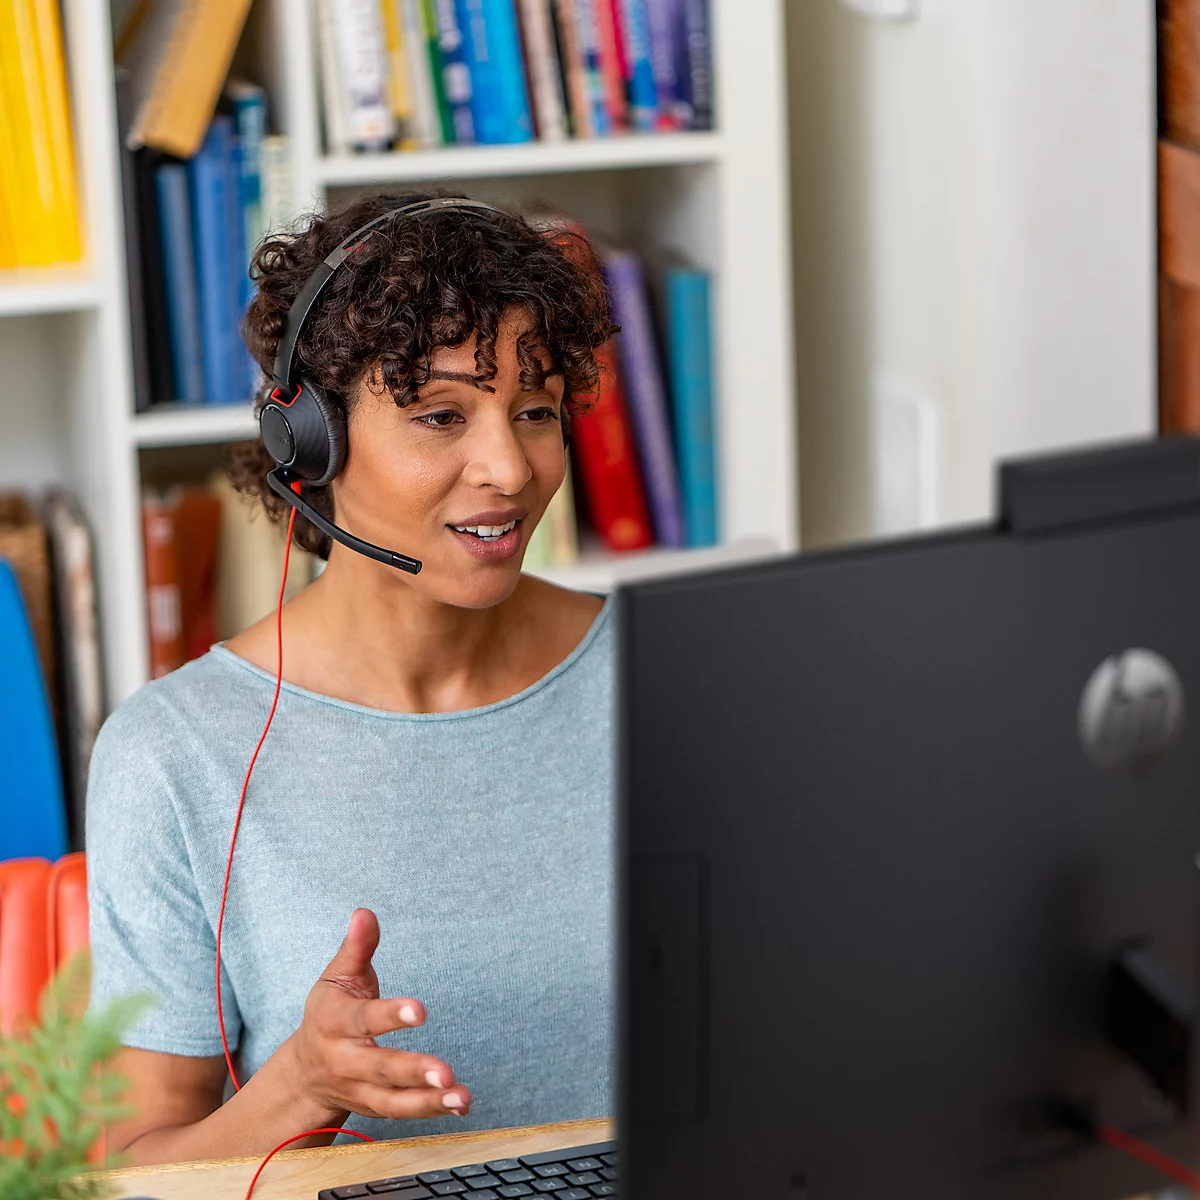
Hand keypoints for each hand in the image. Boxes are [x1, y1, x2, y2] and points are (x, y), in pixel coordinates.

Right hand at [284, 908, 470, 1121]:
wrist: (304, 1071)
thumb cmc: (330, 1012)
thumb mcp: (338, 976)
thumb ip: (357, 947)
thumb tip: (364, 913)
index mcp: (334, 1022)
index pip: (364, 1019)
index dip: (391, 1015)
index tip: (420, 1010)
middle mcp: (345, 1061)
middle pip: (379, 1069)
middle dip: (413, 1071)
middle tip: (446, 1072)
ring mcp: (359, 1090)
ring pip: (393, 1101)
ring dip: (429, 1101)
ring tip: (461, 1095)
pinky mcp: (374, 1108)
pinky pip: (403, 1113)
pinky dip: (432, 1111)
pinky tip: (461, 1103)